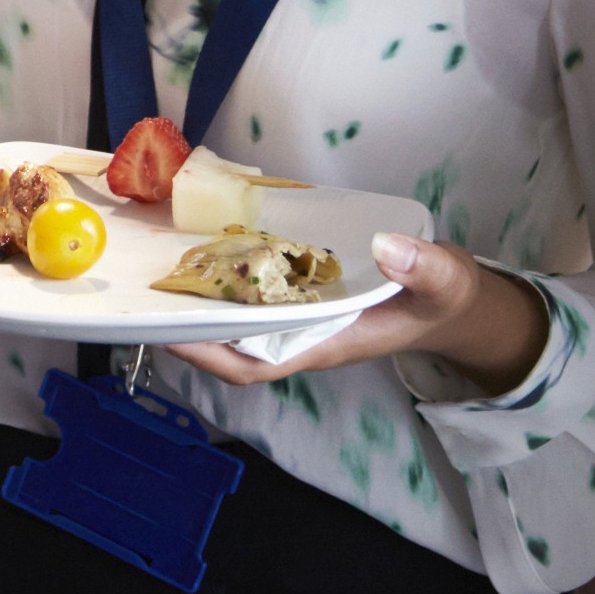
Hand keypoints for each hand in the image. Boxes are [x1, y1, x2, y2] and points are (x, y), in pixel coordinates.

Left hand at [181, 232, 547, 392]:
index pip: (253, 363)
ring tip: (156, 250)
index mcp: (326, 343)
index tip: (168, 331)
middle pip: (228, 337)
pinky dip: (228, 263)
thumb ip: (425, 269)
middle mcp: (301, 331)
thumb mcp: (447, 284)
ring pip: (236, 309)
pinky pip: (254, 281)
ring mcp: (298, 310)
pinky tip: (204, 230)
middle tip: (142, 280)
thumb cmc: (445, 299)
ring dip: (200, 286)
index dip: (207, 352)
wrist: (452, 300)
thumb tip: (389, 245)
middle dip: (186, 316)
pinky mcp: (300, 285)